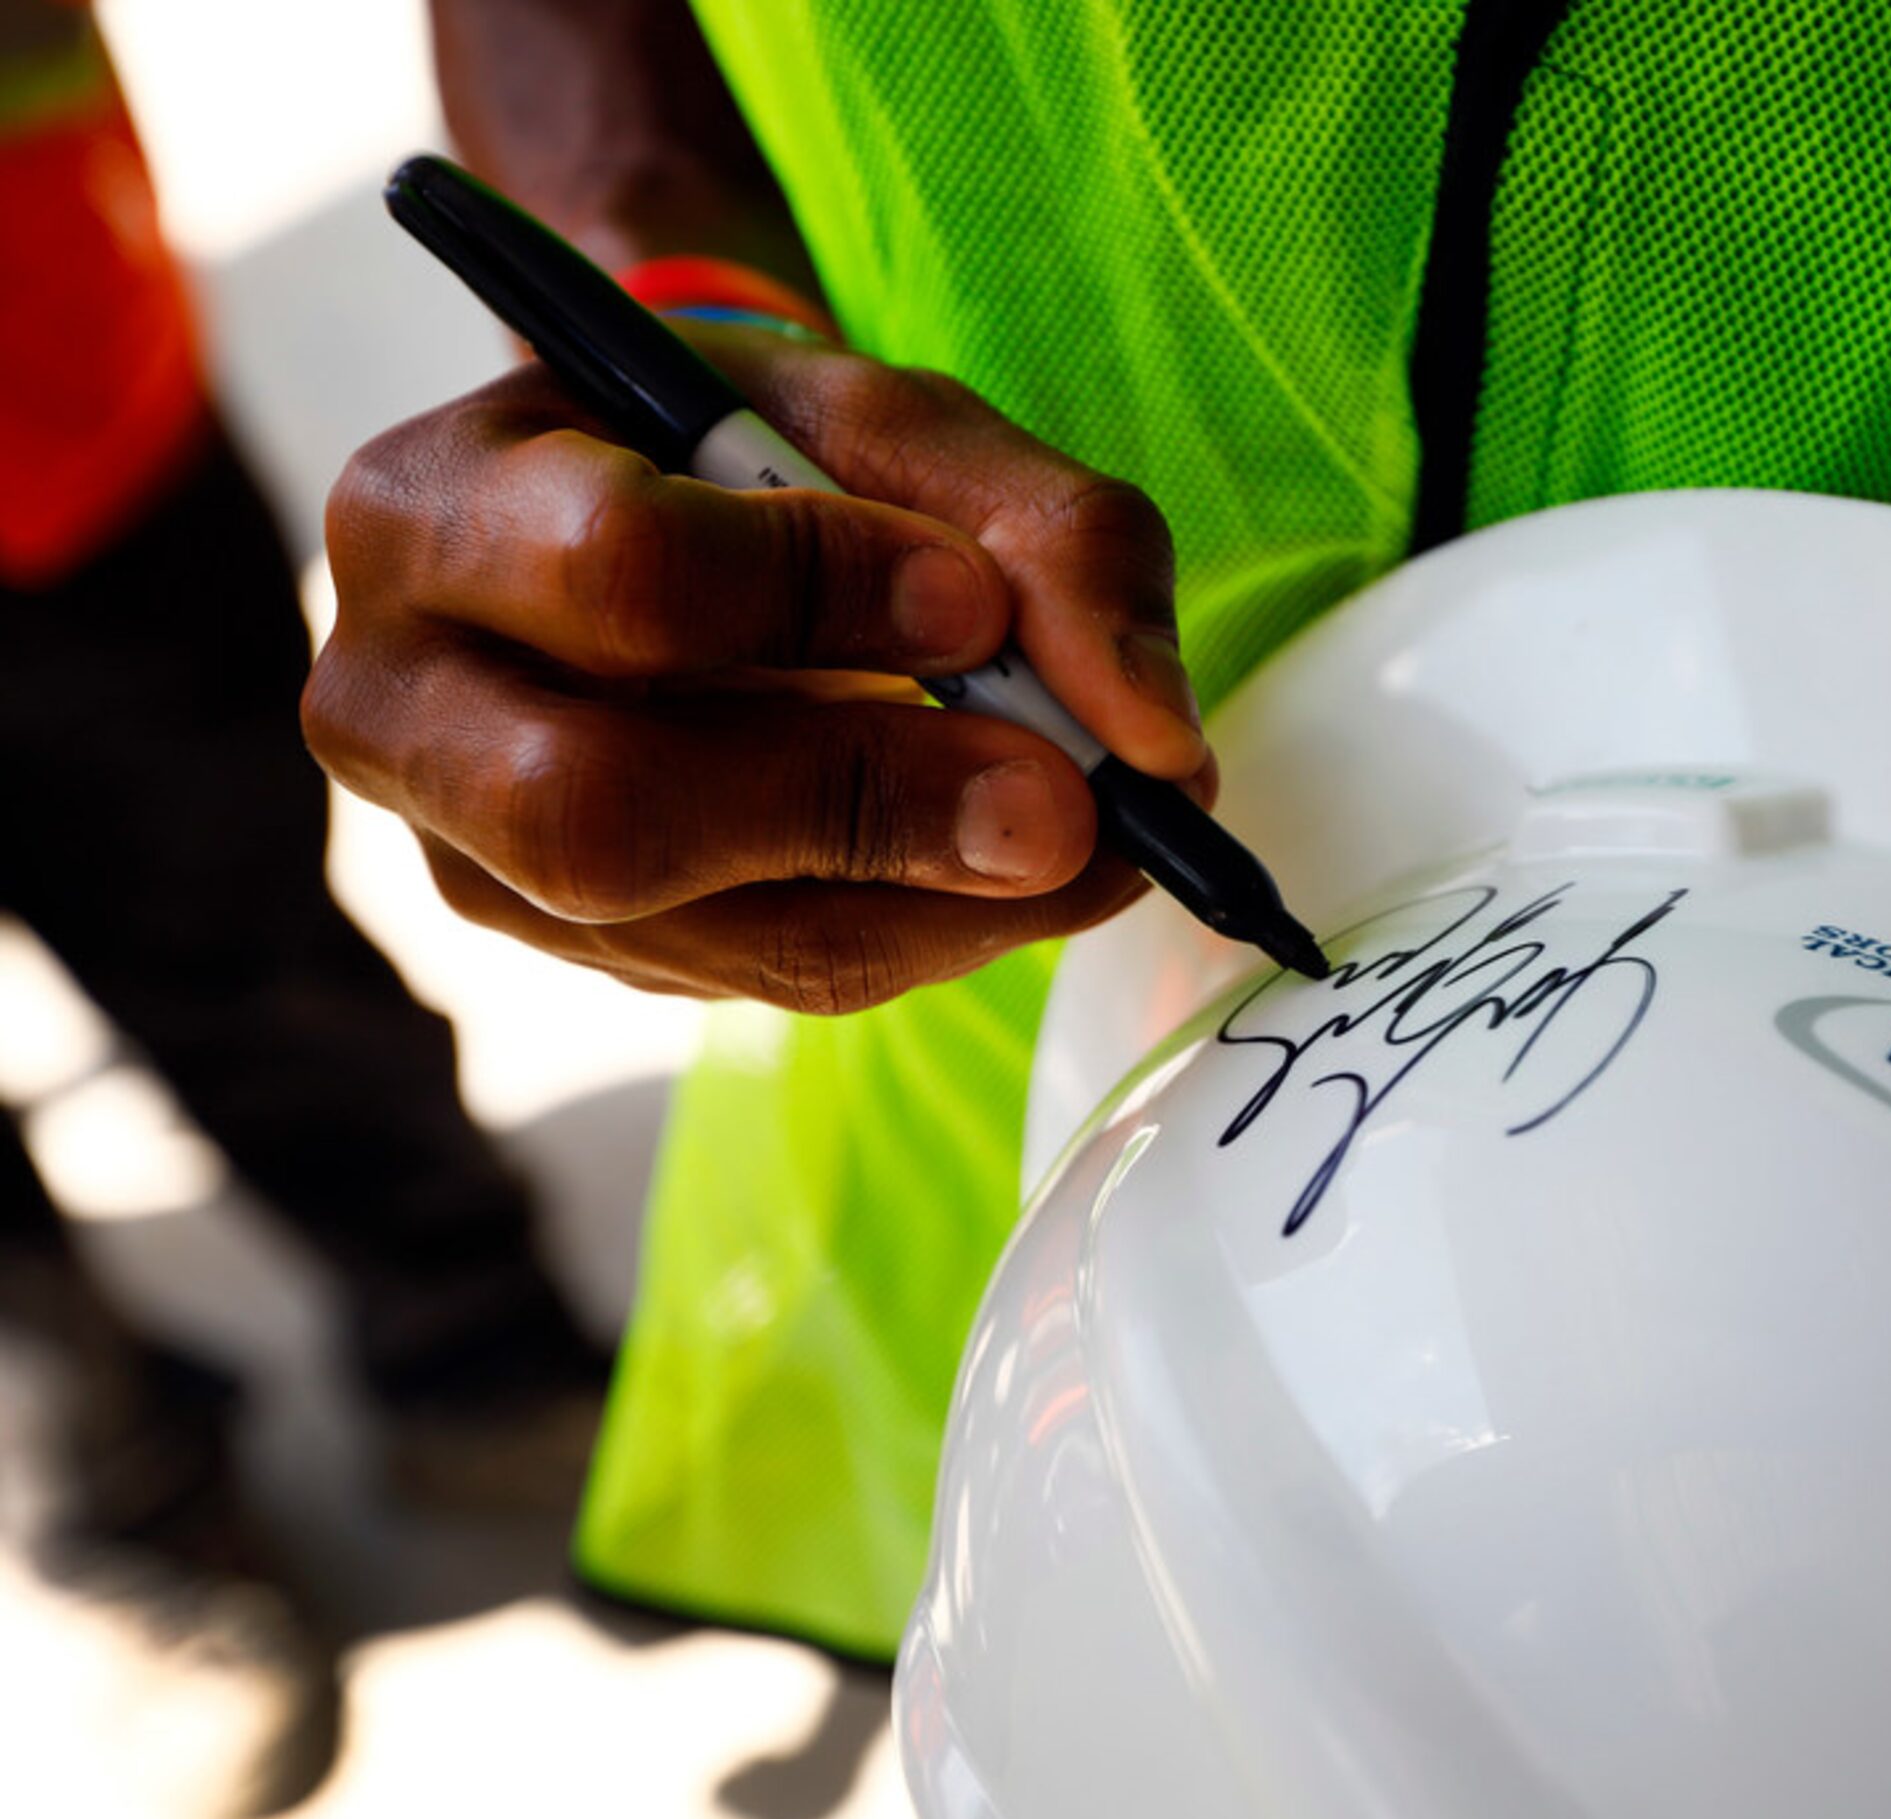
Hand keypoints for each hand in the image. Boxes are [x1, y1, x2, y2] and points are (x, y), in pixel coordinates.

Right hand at [305, 331, 1211, 1011]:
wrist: (667, 521)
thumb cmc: (758, 452)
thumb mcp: (901, 427)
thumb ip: (1049, 532)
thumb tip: (1154, 738)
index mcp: (431, 507)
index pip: (613, 568)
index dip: (814, 591)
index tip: (977, 602)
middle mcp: (396, 703)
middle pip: (600, 809)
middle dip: (859, 800)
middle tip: (1059, 798)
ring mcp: (470, 858)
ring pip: (690, 932)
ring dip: (920, 894)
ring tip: (1079, 837)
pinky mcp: (580, 952)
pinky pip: (762, 979)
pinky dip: (922, 932)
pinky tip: (1011, 872)